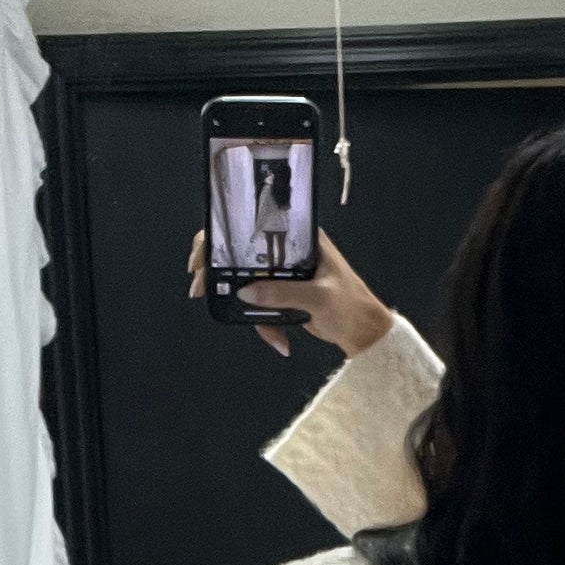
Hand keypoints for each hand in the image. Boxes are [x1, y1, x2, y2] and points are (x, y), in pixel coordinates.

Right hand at [188, 228, 394, 360]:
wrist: (364, 333)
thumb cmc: (352, 306)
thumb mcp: (318, 297)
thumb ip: (282, 293)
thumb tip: (246, 290)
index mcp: (300, 237)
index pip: (255, 224)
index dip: (224, 233)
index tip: (205, 252)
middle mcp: (289, 251)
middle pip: (242, 251)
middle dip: (217, 266)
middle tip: (200, 283)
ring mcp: (284, 274)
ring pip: (247, 280)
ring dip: (236, 299)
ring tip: (228, 313)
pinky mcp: (283, 296)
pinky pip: (259, 304)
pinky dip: (261, 323)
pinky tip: (278, 340)